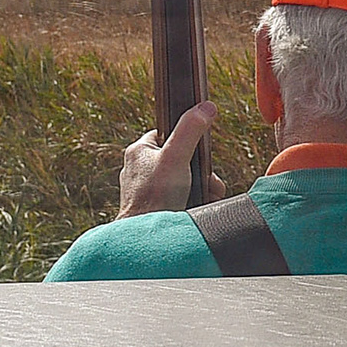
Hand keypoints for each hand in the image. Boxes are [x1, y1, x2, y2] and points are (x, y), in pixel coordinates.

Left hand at [117, 102, 216, 217]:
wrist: (147, 240)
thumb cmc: (155, 197)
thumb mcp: (177, 157)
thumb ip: (191, 130)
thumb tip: (207, 107)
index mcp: (138, 151)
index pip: (167, 134)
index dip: (187, 141)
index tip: (199, 153)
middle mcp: (138, 170)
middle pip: (179, 160)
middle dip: (200, 172)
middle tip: (208, 183)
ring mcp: (144, 190)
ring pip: (180, 181)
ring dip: (199, 188)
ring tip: (205, 197)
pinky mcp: (151, 209)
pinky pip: (175, 199)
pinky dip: (190, 203)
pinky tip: (198, 208)